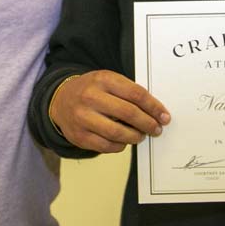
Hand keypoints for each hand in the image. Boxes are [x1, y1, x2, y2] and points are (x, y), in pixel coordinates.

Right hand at [49, 70, 170, 153]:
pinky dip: (120, 146)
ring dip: (135, 137)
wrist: (60, 100)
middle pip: (128, 113)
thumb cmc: (91, 90)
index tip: (164, 116)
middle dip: (148, 123)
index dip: (154, 107)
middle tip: (156, 129)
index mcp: (103, 79)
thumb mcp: (108, 80)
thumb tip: (154, 110)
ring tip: (141, 135)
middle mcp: (91, 97)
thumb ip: (128, 91)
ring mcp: (83, 117)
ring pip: (118, 133)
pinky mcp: (79, 136)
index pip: (136, 94)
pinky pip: (106, 146)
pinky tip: (124, 141)